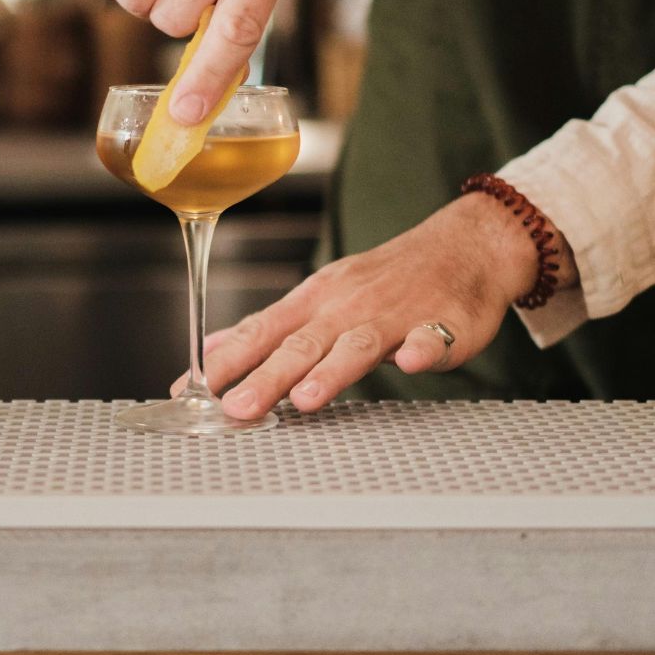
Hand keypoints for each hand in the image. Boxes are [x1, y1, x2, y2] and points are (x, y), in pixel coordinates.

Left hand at [189, 193, 572, 419]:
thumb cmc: (386, 280)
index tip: (192, 391)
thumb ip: (269, 329)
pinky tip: (411, 364)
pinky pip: (431, 338)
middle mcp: (348, 307)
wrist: (462, 246)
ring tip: (307, 399)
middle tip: (237, 408)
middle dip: (266, 377)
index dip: (226, 361)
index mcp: (315, 303)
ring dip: (332, 371)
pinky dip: (421, 349)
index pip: (261, 331)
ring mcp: (395, 315)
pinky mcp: (444, 324)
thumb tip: (212, 351)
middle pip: (301, 344)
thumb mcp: (318, 296)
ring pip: (358, 345)